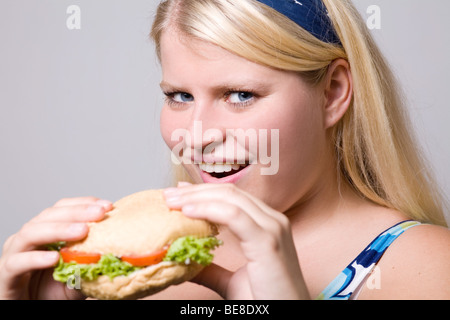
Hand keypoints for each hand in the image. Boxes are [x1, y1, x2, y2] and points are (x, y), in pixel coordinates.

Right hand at [0, 197, 111, 299]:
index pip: (63, 209)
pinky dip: (35, 258)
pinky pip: (17, 263)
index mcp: (45, 232)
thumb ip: (92, 261)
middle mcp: (28, 239)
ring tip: (82, 231)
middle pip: (49, 215)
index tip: (108, 205)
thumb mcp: (79, 274)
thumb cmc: (53, 292)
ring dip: (58, 230)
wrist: (31, 311)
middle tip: (100, 213)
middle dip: (77, 212)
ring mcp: (14, 254)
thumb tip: (122, 252)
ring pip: (31, 233)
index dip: (84, 204)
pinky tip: (54, 258)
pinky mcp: (5, 275)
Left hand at [164, 183, 309, 299]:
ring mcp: (273, 228)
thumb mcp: (232, 283)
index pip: (232, 198)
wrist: (288, 319)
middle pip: (229, 193)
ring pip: (230, 199)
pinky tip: (188, 212)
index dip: (203, 192)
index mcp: (266, 226)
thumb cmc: (267, 302)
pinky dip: (208, 209)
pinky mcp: (268, 242)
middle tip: (168, 195)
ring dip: (197, 197)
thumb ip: (212, 270)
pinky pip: (234, 216)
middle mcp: (273, 221)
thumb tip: (187, 262)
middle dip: (195, 191)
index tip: (178, 194)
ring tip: (172, 201)